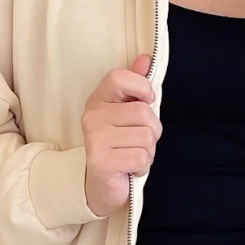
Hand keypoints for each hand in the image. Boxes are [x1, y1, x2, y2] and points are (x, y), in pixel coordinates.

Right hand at [81, 53, 161, 217]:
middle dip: (152, 130)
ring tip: (132, 155)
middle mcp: (92, 116)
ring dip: (148, 151)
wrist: (102, 186)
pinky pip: (141, 157)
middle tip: (137, 141)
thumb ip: (135, 85)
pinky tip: (130, 168)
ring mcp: (95, 139)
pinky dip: (143, 166)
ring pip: (146, 137)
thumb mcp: (128, 113)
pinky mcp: (101, 162)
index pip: (120, 77)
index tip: (145, 101)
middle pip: (144, 113)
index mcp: (98, 100)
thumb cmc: (119, 146)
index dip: (142, 88)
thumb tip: (145, 58)